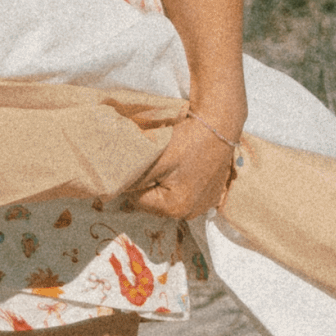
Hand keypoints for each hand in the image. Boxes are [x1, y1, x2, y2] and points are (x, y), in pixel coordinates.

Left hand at [122, 114, 237, 224]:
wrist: (219, 123)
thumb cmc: (187, 141)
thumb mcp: (155, 160)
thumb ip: (133, 179)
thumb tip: (116, 188)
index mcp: (177, 208)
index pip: (138, 201)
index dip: (133, 182)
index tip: (139, 164)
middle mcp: (192, 212)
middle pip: (155, 202)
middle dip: (149, 184)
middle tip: (153, 161)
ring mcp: (205, 204)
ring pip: (169, 196)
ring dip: (163, 182)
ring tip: (168, 162)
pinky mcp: (212, 193)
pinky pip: (186, 191)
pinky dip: (179, 180)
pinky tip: (182, 165)